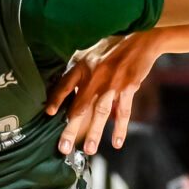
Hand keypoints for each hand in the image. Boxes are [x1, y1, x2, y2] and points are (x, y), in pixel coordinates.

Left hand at [47, 32, 164, 155]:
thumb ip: (76, 73)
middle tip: (64, 148)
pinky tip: (117, 142)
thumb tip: (62, 94)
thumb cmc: (111, 48)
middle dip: (71, 129)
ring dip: (95, 133)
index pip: (64, 85)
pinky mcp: (129, 87)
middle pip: (80, 106)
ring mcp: (112, 84)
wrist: (140, 38)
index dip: (56, 99)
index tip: (48, 113)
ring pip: (101, 112)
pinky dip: (120, 128)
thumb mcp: (88, 53)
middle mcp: (95, 76)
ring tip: (89, 150)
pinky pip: (124, 111)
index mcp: (82, 66)